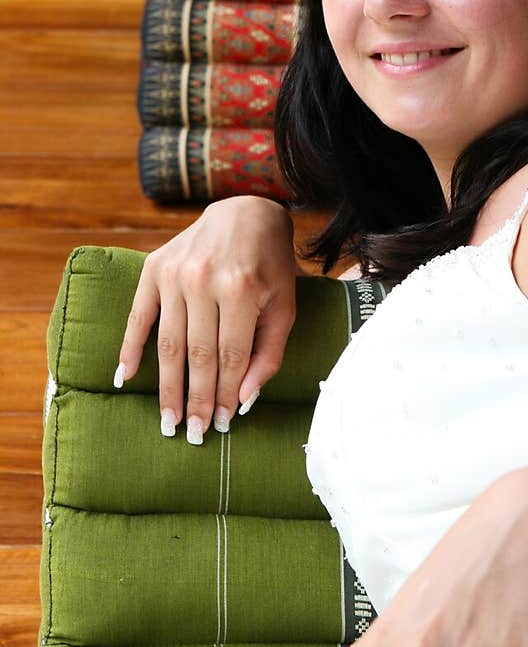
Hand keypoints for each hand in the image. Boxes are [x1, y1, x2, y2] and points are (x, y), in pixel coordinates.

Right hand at [117, 196, 297, 440]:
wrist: (245, 212)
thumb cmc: (270, 266)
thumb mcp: (284, 306)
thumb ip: (268, 353)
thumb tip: (245, 399)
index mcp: (240, 290)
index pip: (229, 357)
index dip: (226, 395)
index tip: (223, 424)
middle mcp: (203, 281)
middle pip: (197, 356)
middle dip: (196, 400)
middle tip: (193, 434)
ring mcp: (174, 274)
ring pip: (169, 344)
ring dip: (167, 387)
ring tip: (168, 419)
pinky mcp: (153, 268)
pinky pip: (137, 316)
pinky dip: (129, 348)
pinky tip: (125, 378)